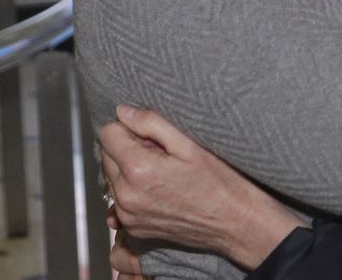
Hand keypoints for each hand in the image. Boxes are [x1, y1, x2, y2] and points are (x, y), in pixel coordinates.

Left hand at [100, 105, 303, 269]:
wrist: (234, 222)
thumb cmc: (219, 180)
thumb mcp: (190, 143)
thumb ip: (152, 123)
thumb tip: (123, 111)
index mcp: (138, 169)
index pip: (108, 134)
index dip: (129, 127)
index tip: (151, 134)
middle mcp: (126, 195)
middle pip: (106, 156)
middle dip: (128, 148)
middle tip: (162, 152)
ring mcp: (127, 216)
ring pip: (111, 178)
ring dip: (129, 170)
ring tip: (163, 171)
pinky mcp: (133, 229)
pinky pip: (120, 200)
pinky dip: (133, 191)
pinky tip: (160, 189)